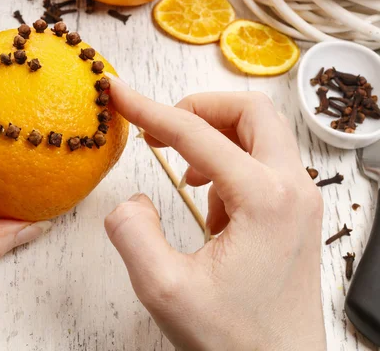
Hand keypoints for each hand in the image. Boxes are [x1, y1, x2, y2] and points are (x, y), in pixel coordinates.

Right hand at [105, 76, 325, 350]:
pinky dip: (229, 167)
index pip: (198, 135)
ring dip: (215, 139)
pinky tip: (211, 209)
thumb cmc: (235, 340)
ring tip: (185, 178)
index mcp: (265, 200)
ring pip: (261, 135)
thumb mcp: (164, 289)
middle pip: (250, 112)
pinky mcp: (294, 214)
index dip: (150, 109)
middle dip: (199, 109)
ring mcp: (299, 201)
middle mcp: (293, 190)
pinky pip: (262, 165)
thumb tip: (133, 200)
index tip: (120, 94)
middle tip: (162, 129)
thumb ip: (132, 233)